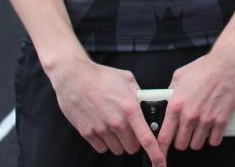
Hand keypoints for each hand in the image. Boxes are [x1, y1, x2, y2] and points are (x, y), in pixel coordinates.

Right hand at [50, 58, 165, 166]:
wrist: (74, 77)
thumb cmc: (101, 76)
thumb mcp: (127, 80)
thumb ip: (139, 94)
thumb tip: (145, 102)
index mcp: (130, 109)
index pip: (146, 138)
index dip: (155, 153)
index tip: (160, 163)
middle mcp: (117, 122)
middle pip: (132, 147)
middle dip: (134, 141)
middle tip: (130, 130)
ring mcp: (101, 129)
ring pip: (117, 149)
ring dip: (119, 142)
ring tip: (114, 127)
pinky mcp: (87, 133)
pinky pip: (101, 148)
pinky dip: (104, 143)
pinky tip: (103, 130)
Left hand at [157, 44, 234, 151]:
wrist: (227, 62)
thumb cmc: (205, 67)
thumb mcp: (179, 76)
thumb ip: (170, 92)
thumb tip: (166, 100)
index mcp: (176, 105)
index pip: (164, 136)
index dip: (161, 148)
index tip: (161, 152)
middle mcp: (190, 115)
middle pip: (181, 144)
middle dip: (181, 140)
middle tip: (185, 133)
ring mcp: (206, 118)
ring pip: (197, 144)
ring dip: (197, 139)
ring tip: (199, 130)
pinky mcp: (222, 119)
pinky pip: (215, 140)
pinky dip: (213, 138)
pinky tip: (212, 130)